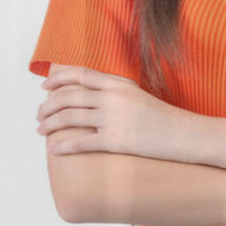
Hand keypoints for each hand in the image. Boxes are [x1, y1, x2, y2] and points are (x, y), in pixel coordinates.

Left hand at [36, 66, 198, 161]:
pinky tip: (53, 150)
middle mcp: (113, 98)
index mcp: (119, 84)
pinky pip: (80, 143)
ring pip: (69, 118)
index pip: (80, 75)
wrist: (185, 134)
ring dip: (49, 125)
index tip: (45, 85)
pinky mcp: (115, 140)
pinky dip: (62, 147)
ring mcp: (113, 118)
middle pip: (68, 97)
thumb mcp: (139, 96)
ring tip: (41, 131)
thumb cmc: (164, 118)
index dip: (58, 78)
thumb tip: (91, 96)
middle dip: (48, 106)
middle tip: (40, 115)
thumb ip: (116, 92)